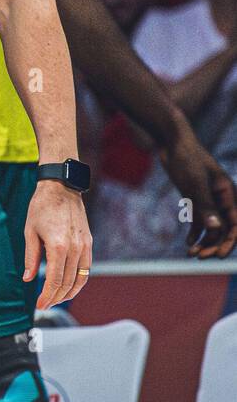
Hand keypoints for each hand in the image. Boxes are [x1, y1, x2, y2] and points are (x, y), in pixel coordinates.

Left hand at [23, 179, 92, 309]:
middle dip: (56, 297)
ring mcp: (84, 246)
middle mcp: (74, 248)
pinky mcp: (88, 243)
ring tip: (56, 299)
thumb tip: (28, 279)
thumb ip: (30, 257)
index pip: (54, 280)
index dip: (47, 295)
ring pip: (80, 279)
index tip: (40, 304)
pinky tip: (69, 285)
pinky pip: (86, 268)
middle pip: (67, 282)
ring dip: (69, 292)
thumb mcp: (29, 231)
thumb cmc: (42, 207)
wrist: (61, 188)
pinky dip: (79, 281)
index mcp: (58, 246)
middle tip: (45, 304)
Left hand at [159, 127, 236, 257]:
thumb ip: (206, 206)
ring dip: (204, 241)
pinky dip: (195, 232)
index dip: (230, 242)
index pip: (235, 224)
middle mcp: (222, 199)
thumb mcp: (195, 183)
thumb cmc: (187, 159)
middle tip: (200, 257)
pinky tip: (188, 243)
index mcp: (229, 195)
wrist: (172, 143)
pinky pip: (200, 221)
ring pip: (212, 227)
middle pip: (224, 229)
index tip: (220, 256)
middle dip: (214, 245)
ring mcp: (209, 200)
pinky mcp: (196, 199)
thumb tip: (217, 229)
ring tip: (191, 253)